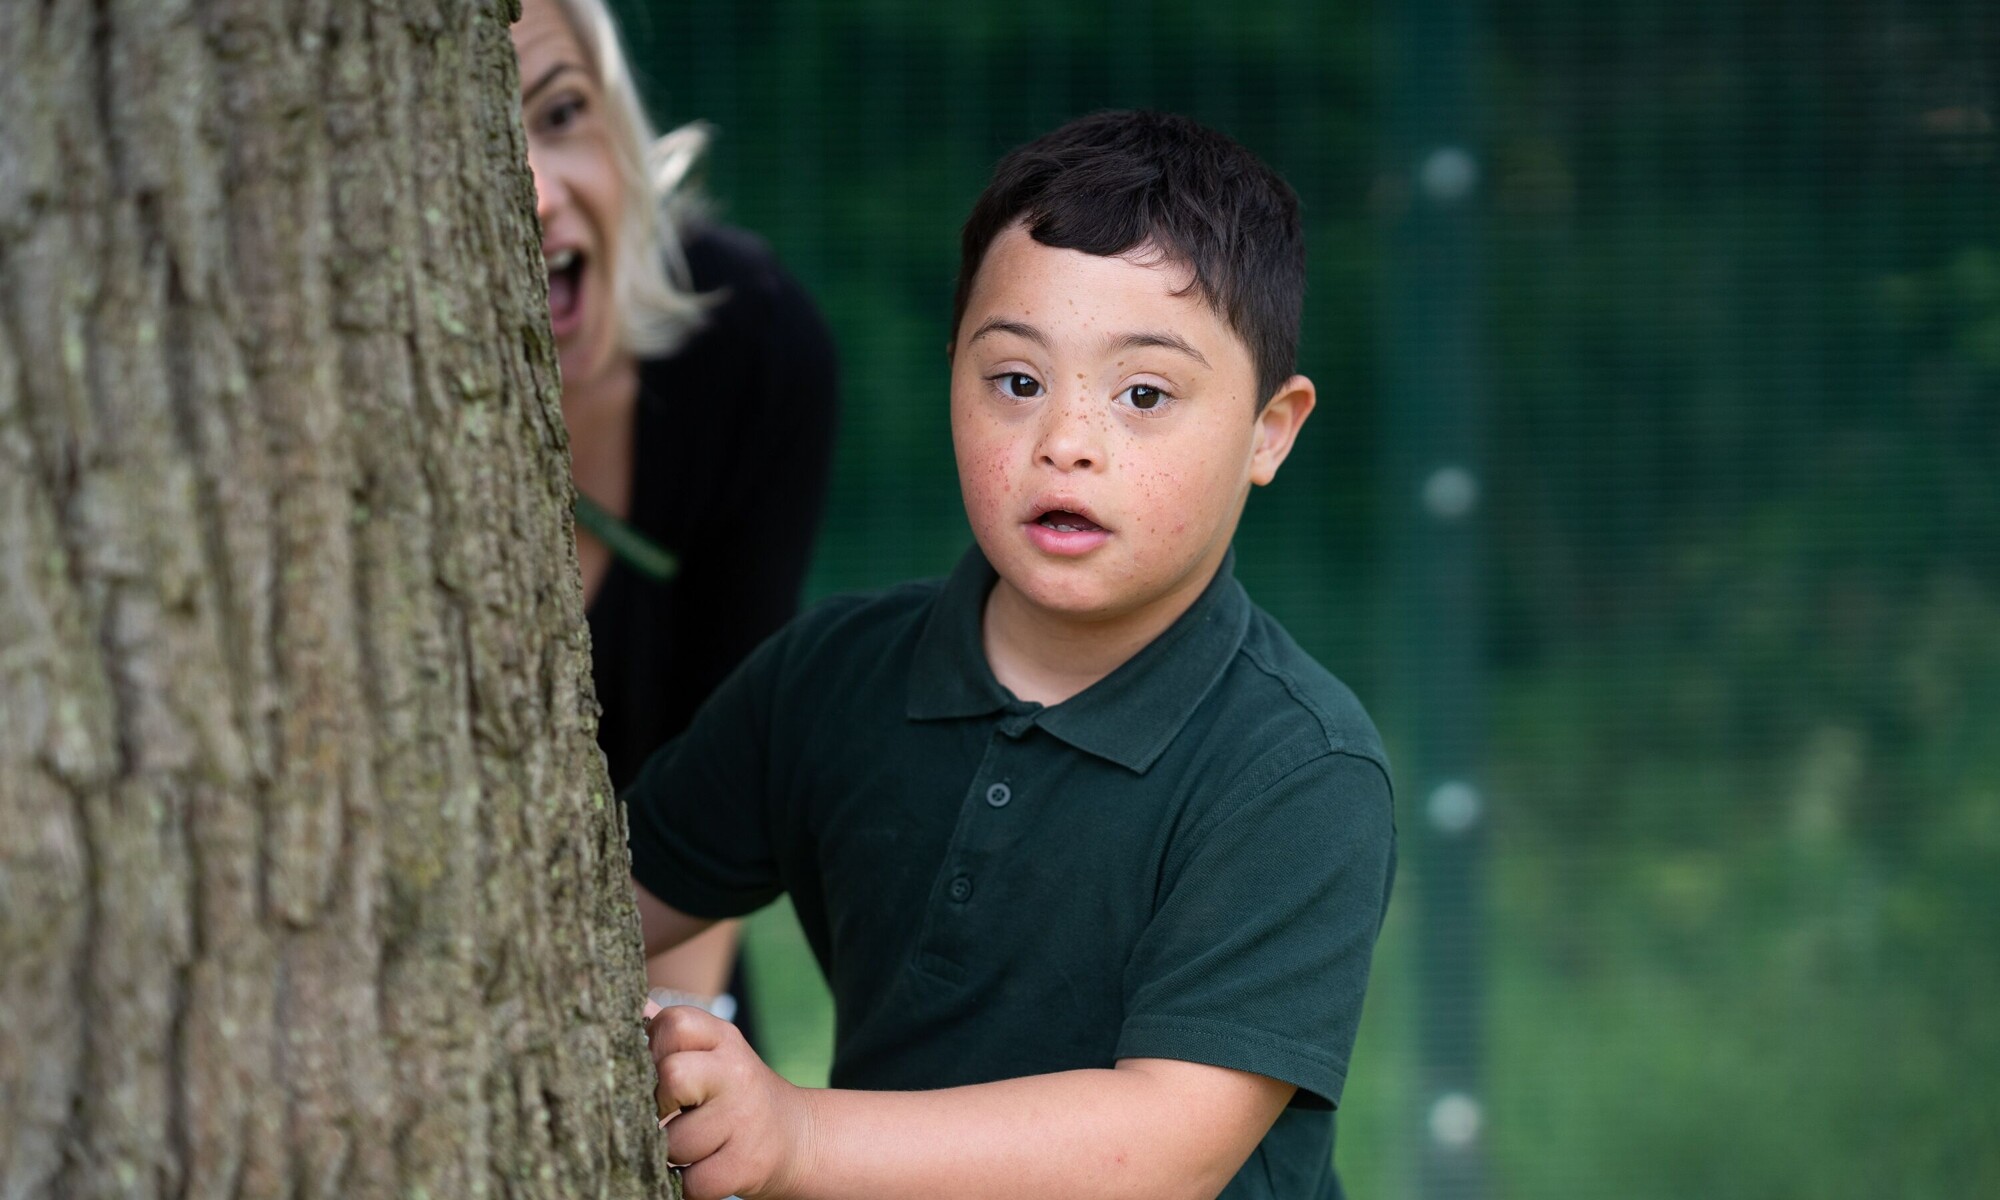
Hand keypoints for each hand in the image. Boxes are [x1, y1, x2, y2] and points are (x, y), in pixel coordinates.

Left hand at [646, 1003, 818, 1199]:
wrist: (796, 1136)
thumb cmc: (732, 1094)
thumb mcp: (711, 1052)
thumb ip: (671, 1033)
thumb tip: (629, 1008)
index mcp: (723, 1037)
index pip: (674, 1023)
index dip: (654, 1050)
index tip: (659, 1075)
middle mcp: (737, 1071)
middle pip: (672, 1076)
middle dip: (658, 1105)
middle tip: (669, 1114)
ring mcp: (745, 1118)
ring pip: (674, 1142)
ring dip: (672, 1154)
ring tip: (690, 1145)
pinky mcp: (746, 1163)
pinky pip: (691, 1182)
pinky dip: (687, 1185)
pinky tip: (701, 1168)